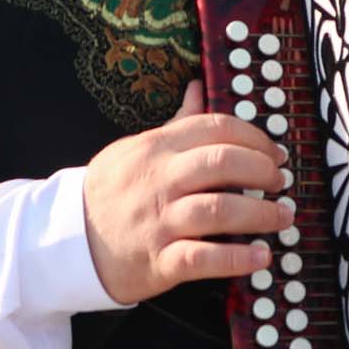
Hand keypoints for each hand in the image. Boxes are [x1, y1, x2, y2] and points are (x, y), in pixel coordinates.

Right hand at [81, 78, 290, 304]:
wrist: (67, 240)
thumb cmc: (109, 192)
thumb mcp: (135, 148)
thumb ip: (174, 123)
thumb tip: (198, 87)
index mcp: (157, 148)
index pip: (216, 128)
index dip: (255, 137)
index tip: (274, 153)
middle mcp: (160, 181)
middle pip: (222, 163)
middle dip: (262, 170)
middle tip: (280, 182)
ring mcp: (159, 221)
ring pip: (219, 209)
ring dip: (261, 214)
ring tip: (282, 218)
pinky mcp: (159, 260)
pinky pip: (203, 259)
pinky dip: (237, 259)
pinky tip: (260, 257)